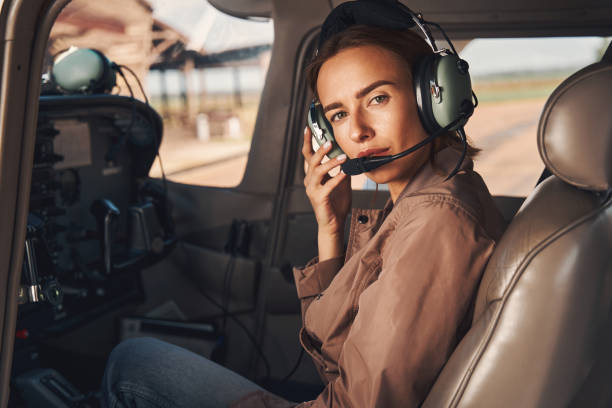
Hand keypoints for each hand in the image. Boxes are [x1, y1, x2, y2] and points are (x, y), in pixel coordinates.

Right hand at [302, 127, 350, 258]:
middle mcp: (310, 181)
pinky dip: (336, 178)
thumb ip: (343, 169)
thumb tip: (350, 156)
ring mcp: (312, 190)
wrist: (334, 223)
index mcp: (313, 176)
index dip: (308, 142)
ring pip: (318, 171)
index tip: (309, 128)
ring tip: (343, 158)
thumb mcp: (342, 182)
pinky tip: (345, 173)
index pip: (308, 155)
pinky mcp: (319, 198)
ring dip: (331, 163)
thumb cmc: (336, 204)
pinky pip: (327, 185)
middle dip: (320, 150)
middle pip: (311, 161)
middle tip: (329, 141)